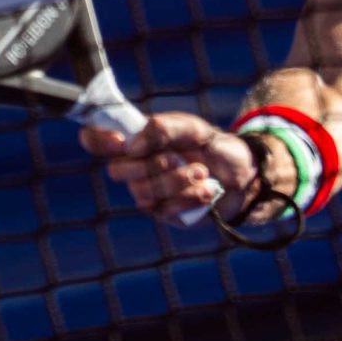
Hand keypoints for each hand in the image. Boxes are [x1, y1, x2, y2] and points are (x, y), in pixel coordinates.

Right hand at [82, 111, 254, 222]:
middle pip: (118, 171)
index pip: (97, 138)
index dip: (97, 139)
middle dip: (151, 165)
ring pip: (143, 192)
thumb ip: (164, 129)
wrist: (244, 175)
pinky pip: (164, 209)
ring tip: (203, 174)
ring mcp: (148, 191)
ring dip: (176, 181)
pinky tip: (208, 191)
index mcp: (137, 140)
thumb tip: (132, 145)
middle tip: (179, 158)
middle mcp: (136, 166)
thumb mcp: (194, 129)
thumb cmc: (214, 147)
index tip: (120, 141)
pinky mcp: (164, 212)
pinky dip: (189, 198)